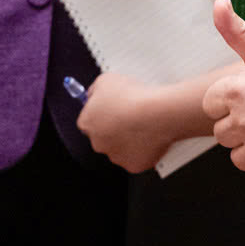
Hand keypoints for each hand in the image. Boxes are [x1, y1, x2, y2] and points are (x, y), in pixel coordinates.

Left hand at [78, 72, 204, 174]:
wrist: (157, 113)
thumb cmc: (133, 96)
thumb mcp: (106, 79)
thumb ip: (95, 90)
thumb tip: (93, 95)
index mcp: (87, 123)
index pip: (89, 120)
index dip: (102, 113)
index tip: (112, 108)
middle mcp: (98, 143)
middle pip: (103, 137)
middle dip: (115, 128)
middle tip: (130, 115)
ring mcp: (116, 156)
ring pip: (121, 148)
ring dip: (129, 139)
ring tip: (144, 123)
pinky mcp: (133, 166)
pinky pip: (138, 157)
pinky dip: (144, 149)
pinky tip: (151, 135)